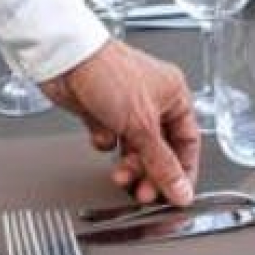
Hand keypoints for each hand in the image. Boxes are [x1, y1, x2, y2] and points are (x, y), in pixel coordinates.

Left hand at [40, 40, 200, 204]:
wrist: (66, 60)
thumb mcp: (143, 126)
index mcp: (173, 95)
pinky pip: (109, 138)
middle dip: (151, 172)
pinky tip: (99, 136)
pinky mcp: (100, 110)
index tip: (176, 194)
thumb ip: (161, 163)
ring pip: (134, 146)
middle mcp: (152, 100)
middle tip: (143, 192)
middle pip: (159, 148)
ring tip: (120, 175)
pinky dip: (104, 143)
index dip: (183, 170)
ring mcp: (125, 105)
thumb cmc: (108, 73)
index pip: (187, 141)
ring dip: (128, 164)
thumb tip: (180, 190)